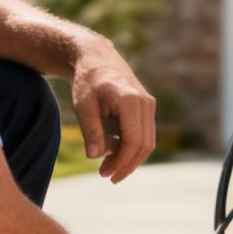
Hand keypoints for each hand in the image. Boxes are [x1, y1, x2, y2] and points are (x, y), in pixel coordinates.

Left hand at [70, 36, 155, 182]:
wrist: (96, 58)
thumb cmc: (87, 81)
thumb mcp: (83, 106)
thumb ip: (91, 131)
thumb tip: (94, 157)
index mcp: (130, 101)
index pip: (133, 141)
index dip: (121, 162)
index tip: (105, 174)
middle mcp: (145, 103)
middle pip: (144, 145)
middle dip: (126, 164)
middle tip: (104, 175)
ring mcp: (149, 105)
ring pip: (146, 142)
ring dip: (128, 158)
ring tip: (106, 167)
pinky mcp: (146, 108)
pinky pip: (143, 134)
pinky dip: (129, 147)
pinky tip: (111, 151)